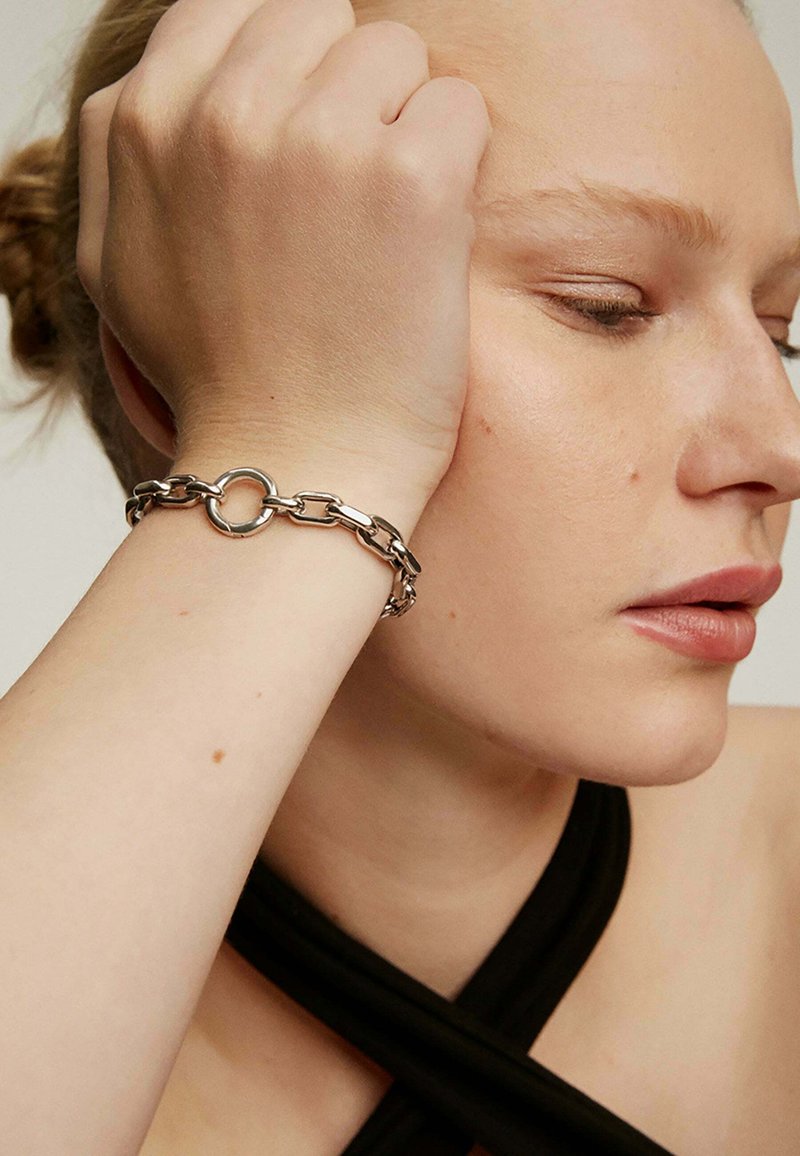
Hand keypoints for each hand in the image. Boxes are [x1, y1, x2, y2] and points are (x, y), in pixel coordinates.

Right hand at [75, 0, 491, 500]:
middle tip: (345, 188)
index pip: (232, 7)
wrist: (292, 463)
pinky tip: (425, 238)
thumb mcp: (117, 263)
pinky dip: (455, 164)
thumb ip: (123, 154)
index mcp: (147, 120)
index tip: (303, 128)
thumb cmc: (216, 377)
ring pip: (396, 52)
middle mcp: (227, 112)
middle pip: (321, 17)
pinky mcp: (410, 178)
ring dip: (402, 124)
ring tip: (380, 223)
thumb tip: (156, 88)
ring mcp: (320, 139)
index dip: (282, 63)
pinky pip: (457, 106)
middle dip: (343, 86)